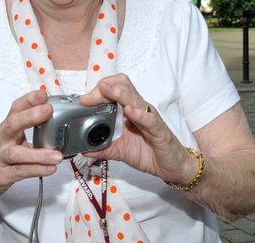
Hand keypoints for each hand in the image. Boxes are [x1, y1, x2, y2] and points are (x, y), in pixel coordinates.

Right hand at [0, 90, 62, 201]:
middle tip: (48, 110)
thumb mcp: (10, 139)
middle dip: (31, 115)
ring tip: (57, 155)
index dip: (29, 100)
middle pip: (13, 123)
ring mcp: (0, 158)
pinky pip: (20, 172)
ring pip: (17, 153)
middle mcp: (2, 140)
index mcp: (7, 128)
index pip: (16, 109)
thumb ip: (29, 131)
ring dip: (39, 154)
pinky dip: (37, 170)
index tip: (43, 94)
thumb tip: (56, 123)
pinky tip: (50, 168)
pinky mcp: (2, 176)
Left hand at [81, 74, 196, 183]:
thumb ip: (102, 148)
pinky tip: (130, 111)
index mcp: (129, 110)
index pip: (115, 88)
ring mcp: (150, 118)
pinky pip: (150, 120)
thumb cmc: (148, 153)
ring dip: (119, 94)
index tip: (84, 100)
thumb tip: (83, 149)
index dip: (99, 90)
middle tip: (90, 97)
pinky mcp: (160, 131)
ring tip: (107, 90)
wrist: (171, 168)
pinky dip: (139, 114)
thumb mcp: (120, 150)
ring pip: (135, 99)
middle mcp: (139, 109)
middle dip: (105, 87)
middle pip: (124, 86)